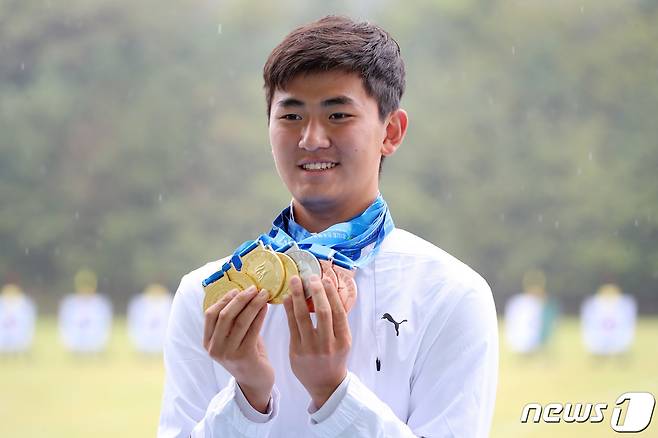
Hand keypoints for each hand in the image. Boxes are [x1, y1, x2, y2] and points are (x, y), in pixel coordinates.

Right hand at [203, 286, 273, 412]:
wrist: (255, 382)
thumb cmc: (246, 354)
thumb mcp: (233, 337)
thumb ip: (233, 320)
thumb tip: (241, 292)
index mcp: (208, 342)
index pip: (210, 314)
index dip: (224, 299)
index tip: (238, 289)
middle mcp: (215, 348)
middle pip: (225, 315)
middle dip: (241, 299)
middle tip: (254, 288)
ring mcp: (228, 353)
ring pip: (240, 321)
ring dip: (253, 304)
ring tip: (263, 294)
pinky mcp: (244, 356)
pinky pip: (253, 329)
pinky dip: (260, 315)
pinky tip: (266, 307)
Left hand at [283, 275, 350, 407]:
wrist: (325, 385)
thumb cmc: (335, 357)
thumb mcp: (343, 341)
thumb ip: (337, 321)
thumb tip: (329, 292)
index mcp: (343, 340)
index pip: (338, 312)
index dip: (331, 294)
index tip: (324, 279)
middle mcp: (328, 345)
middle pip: (322, 312)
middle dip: (315, 291)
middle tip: (309, 276)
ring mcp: (310, 349)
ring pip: (302, 317)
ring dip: (298, 296)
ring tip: (294, 281)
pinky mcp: (296, 352)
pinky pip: (291, 326)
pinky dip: (289, 310)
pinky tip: (288, 298)